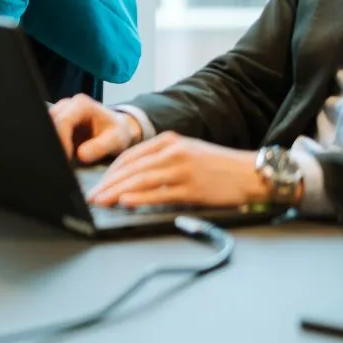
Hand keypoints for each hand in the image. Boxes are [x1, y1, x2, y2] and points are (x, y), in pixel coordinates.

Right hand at [48, 93, 142, 162]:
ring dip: (50, 142)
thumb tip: (80, 155)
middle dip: (52, 142)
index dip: (61, 140)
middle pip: (48, 121)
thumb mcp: (116, 141)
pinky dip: (50, 142)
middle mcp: (67, 103)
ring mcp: (59, 111)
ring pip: (44, 125)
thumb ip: (100, 147)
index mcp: (81, 104)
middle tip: (59, 161)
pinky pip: (47, 130)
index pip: (62, 121)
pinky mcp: (55, 120)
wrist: (116, 129)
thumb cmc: (117, 133)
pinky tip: (57, 154)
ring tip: (58, 158)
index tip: (65, 158)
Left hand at [87, 132, 271, 208]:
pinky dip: (140, 198)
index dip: (110, 171)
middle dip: (108, 183)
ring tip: (102, 201)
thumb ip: (161, 159)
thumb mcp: (187, 152)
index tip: (98, 183)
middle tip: (92, 196)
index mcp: (168, 141)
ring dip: (117, 192)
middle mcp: (172, 151)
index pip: (130, 155)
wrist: (251, 173)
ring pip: (141, 180)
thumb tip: (133, 175)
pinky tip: (126, 202)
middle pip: (131, 168)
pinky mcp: (192, 188)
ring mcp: (182, 169)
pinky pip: (160, 193)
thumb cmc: (218, 165)